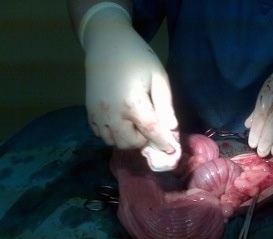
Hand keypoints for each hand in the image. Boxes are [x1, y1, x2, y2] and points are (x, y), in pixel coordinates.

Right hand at [83, 5, 178, 152]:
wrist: (106, 43)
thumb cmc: (137, 58)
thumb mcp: (158, 76)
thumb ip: (165, 105)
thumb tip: (171, 128)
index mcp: (132, 103)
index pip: (151, 132)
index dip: (163, 143)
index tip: (172, 150)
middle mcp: (112, 113)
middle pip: (130, 143)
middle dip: (143, 140)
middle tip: (150, 128)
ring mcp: (97, 114)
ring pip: (113, 142)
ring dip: (127, 138)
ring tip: (134, 124)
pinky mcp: (89, 112)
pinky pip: (100, 134)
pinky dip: (112, 133)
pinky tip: (120, 120)